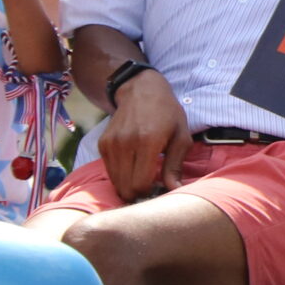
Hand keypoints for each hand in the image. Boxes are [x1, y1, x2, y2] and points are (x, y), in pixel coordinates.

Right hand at [93, 68, 187, 202]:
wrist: (141, 90)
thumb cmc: (167, 114)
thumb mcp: (181, 137)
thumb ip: (175, 166)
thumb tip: (175, 191)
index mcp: (147, 141)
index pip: (141, 184)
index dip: (151, 192)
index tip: (160, 188)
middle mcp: (125, 143)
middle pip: (126, 188)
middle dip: (139, 193)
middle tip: (152, 186)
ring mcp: (111, 143)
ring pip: (116, 182)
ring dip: (129, 186)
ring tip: (143, 177)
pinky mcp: (103, 144)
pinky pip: (110, 172)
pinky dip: (121, 175)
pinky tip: (133, 167)